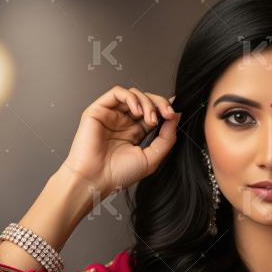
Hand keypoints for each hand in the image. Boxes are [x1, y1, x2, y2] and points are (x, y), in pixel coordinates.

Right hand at [60, 85, 179, 198]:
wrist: (96, 180)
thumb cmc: (118, 174)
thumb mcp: (152, 158)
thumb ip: (166, 138)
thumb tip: (176, 117)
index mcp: (135, 133)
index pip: (153, 113)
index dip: (164, 110)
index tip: (174, 114)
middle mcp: (123, 122)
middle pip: (146, 101)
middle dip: (159, 104)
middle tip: (167, 114)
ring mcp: (111, 115)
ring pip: (134, 94)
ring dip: (147, 102)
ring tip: (150, 118)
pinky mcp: (99, 110)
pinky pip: (117, 92)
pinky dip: (131, 97)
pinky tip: (137, 111)